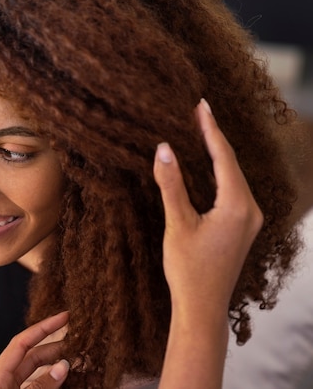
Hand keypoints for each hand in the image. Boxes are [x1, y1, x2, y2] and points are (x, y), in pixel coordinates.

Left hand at [0, 311, 69, 388]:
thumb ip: (41, 384)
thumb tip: (63, 365)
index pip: (22, 342)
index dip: (43, 327)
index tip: (63, 317)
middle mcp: (2, 381)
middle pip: (30, 355)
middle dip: (53, 346)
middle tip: (76, 341)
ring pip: (35, 371)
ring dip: (54, 364)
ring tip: (75, 359)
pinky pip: (35, 384)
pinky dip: (50, 380)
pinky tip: (66, 378)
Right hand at [154, 98, 262, 317]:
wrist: (203, 307)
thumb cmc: (189, 269)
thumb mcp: (177, 223)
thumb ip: (171, 184)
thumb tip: (163, 148)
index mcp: (237, 205)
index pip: (224, 157)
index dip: (210, 129)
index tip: (200, 105)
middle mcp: (250, 209)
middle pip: (231, 164)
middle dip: (213, 137)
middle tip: (197, 112)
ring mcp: (248, 219)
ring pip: (232, 177)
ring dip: (216, 155)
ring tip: (200, 131)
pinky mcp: (241, 227)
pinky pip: (231, 190)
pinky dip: (217, 173)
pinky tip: (206, 166)